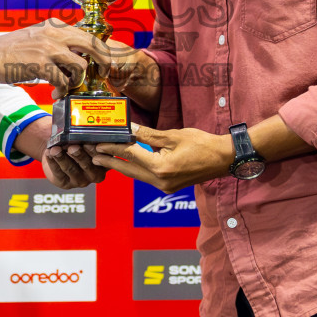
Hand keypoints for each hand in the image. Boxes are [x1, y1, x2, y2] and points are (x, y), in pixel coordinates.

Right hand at [0, 19, 109, 97]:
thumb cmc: (10, 49)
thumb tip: (76, 55)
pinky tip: (54, 93)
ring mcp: (49, 48)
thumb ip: (56, 41)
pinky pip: (63, 81)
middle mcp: (55, 33)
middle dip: (103, 63)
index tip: (101, 64)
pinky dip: (61, 90)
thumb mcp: (37, 36)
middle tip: (102, 76)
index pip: (89, 35)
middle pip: (93, 46)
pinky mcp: (41, 64)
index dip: (100, 51)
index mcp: (56, 26)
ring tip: (65, 86)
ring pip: (80, 66)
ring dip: (76, 81)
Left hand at [13, 116, 106, 189]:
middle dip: (80, 156)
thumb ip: (86, 126)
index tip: (89, 141)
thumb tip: (81, 110)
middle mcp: (96, 173)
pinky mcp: (66, 183)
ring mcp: (81, 180)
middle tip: (73, 147)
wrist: (57, 149)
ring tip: (55, 149)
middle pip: (89, 166)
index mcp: (105, 160)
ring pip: (72, 170)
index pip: (104, 157)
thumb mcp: (83, 134)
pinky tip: (49, 153)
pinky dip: (53, 162)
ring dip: (63, 159)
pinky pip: (59, 173)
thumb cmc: (74, 139)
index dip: (96, 150)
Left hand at [92, 124, 234, 192]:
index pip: (130, 155)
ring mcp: (165, 186)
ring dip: (120, 166)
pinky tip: (126, 162)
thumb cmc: (203, 144)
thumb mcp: (173, 135)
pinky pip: (145, 178)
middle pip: (128, 170)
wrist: (224, 159)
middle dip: (109, 161)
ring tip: (103, 158)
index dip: (112, 147)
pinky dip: (134, 169)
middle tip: (92, 154)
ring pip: (136, 176)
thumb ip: (148, 135)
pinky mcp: (168, 186)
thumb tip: (129, 129)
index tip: (98, 143)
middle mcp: (160, 181)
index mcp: (161, 168)